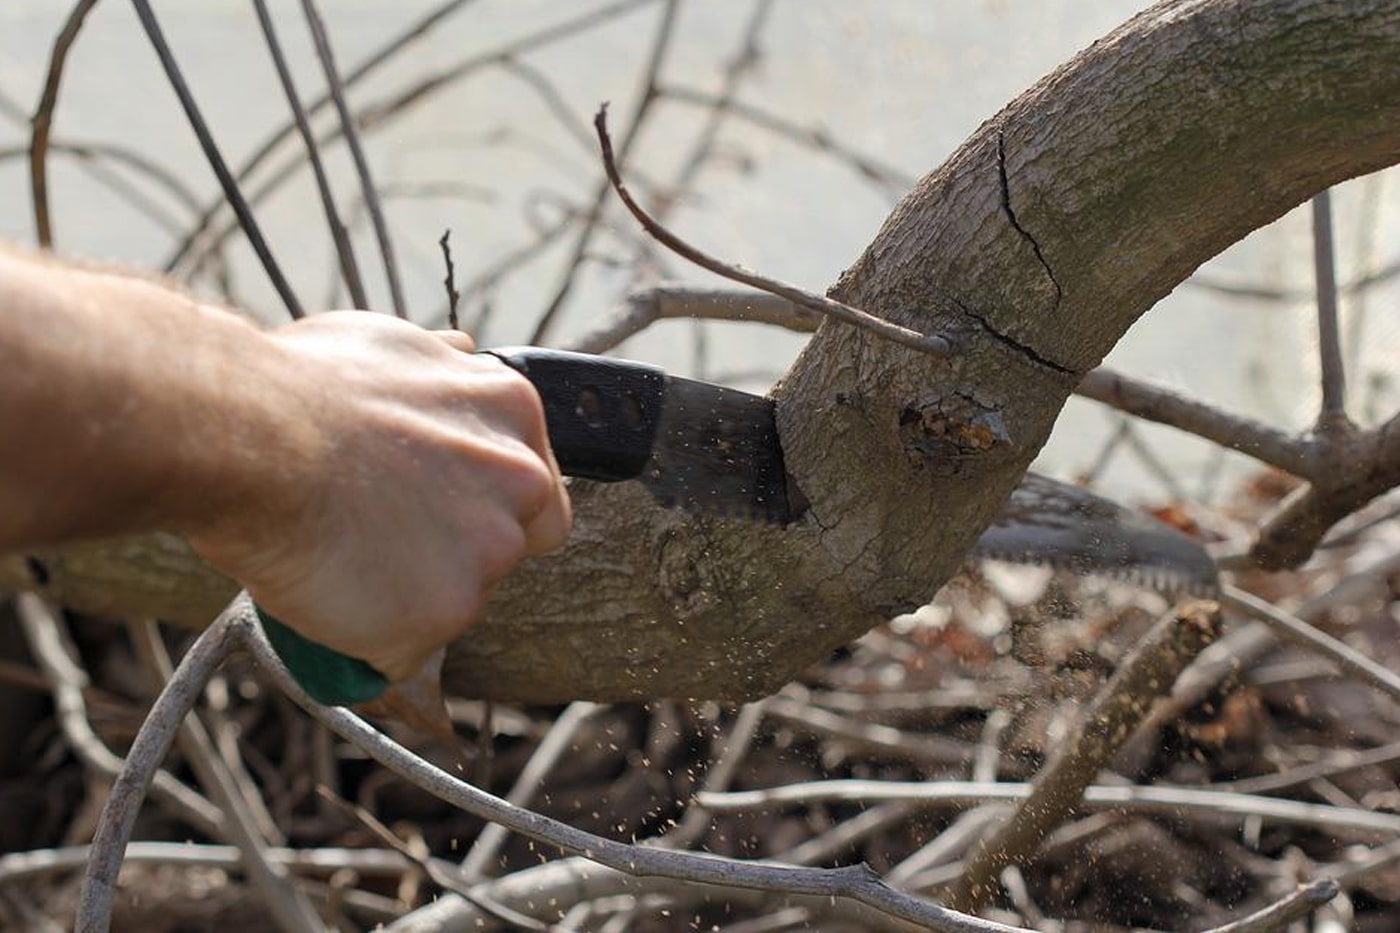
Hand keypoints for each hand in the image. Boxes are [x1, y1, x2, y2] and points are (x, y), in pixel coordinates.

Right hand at [188, 312, 570, 680]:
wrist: (247, 434)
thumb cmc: (299, 384)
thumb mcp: (391, 344)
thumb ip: (442, 368)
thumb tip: (463, 356)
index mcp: (512, 411)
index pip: (534, 481)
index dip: (487, 501)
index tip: (441, 509)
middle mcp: (521, 481)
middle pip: (513, 541)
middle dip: (460, 549)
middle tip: (389, 540)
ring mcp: (490, 550)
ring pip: (460, 597)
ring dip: (411, 593)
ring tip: (340, 561)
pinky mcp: (446, 611)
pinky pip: (409, 647)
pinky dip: (370, 640)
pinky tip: (327, 601)